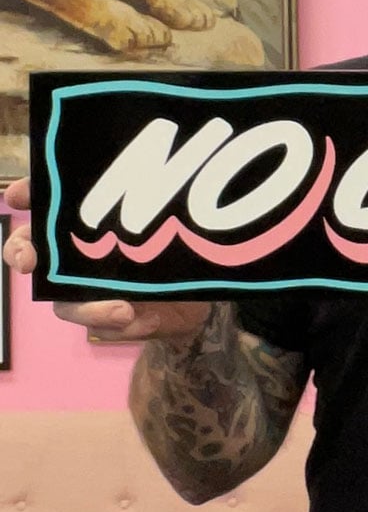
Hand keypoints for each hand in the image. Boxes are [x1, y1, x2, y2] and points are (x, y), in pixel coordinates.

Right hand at [2, 177, 209, 343]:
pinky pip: (105, 329)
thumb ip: (155, 206)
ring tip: (123, 311)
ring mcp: (90, 291)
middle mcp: (79, 260)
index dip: (28, 197)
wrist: (203, 298)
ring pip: (65, 303)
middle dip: (21, 252)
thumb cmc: (179, 249)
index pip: (49, 207)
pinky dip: (127, 327)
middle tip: (30, 261)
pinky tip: (149, 318)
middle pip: (33, 254)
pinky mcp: (110, 320)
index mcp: (88, 230)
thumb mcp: (173, 220)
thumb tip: (143, 182)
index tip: (18, 196)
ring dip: (90, 309)